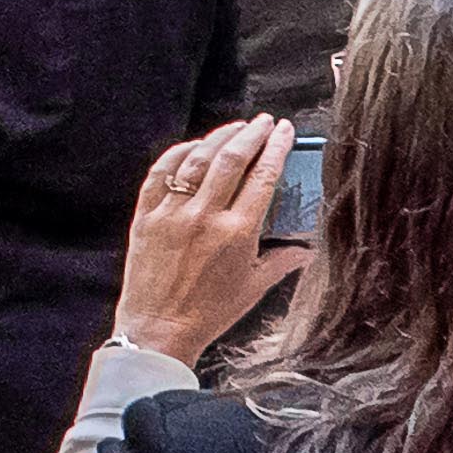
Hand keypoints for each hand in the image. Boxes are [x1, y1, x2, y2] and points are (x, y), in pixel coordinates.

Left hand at [112, 115, 306, 365]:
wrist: (158, 330)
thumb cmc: (208, 313)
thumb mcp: (253, 288)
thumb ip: (281, 261)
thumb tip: (306, 248)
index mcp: (237, 233)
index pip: (263, 176)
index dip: (276, 148)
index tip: (284, 131)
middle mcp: (204, 217)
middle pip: (231, 158)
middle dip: (251, 133)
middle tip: (264, 122)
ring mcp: (171, 214)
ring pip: (197, 159)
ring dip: (218, 137)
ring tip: (235, 127)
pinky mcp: (145, 216)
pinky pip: (161, 173)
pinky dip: (178, 153)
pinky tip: (193, 145)